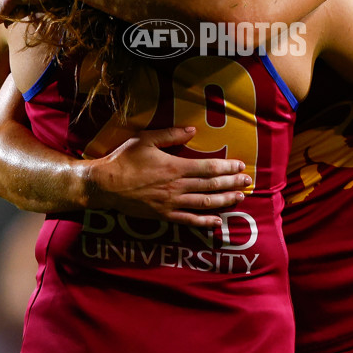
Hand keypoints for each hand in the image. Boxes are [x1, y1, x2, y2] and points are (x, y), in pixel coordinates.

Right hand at [85, 126, 250, 227]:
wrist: (105, 185)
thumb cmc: (124, 159)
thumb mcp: (146, 139)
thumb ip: (171, 134)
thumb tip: (193, 130)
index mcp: (175, 167)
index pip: (208, 168)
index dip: (227, 167)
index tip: (240, 165)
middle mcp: (176, 186)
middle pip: (211, 185)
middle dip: (232, 183)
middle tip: (248, 181)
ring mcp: (171, 203)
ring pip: (204, 203)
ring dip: (224, 201)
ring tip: (240, 198)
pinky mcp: (164, 215)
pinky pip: (189, 220)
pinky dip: (204, 222)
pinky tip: (217, 222)